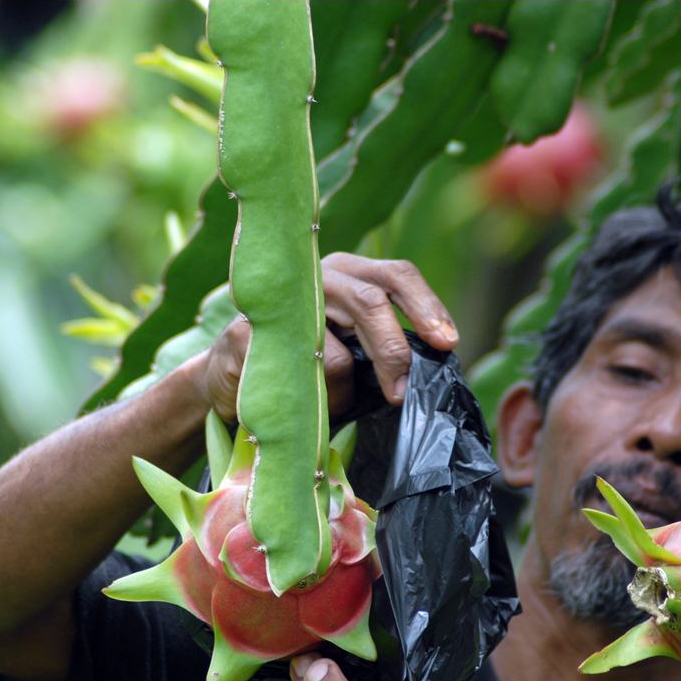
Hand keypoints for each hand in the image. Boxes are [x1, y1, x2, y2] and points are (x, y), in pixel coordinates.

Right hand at [201, 253, 459, 421]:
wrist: (232, 378)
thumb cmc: (308, 364)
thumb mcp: (354, 346)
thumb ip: (387, 344)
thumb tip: (436, 361)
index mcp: (349, 274)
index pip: (397, 275)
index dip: (427, 306)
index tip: (447, 343)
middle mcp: (317, 275)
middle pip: (371, 302)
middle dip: (395, 352)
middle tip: (402, 392)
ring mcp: (280, 301)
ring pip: (337, 349)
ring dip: (347, 389)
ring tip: (341, 405)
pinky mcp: (246, 334)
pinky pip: (300, 376)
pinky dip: (315, 400)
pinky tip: (306, 405)